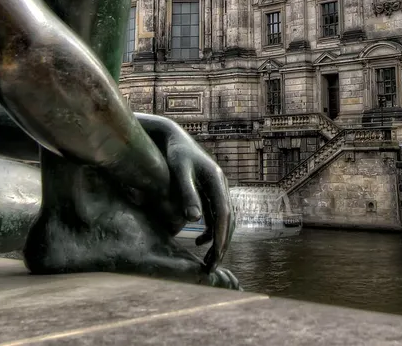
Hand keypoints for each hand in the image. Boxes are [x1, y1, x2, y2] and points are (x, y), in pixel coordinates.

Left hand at [136, 113, 233, 272]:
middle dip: (222, 245)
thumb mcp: (179, 171)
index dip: (221, 238)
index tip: (216, 258)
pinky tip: (198, 241)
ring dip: (219, 240)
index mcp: (217, 180)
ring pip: (225, 220)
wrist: (173, 136)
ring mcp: (218, 188)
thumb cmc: (174, 153)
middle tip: (212, 267)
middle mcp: (221, 185)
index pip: (224, 215)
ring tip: (208, 260)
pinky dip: (211, 231)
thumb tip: (193, 219)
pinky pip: (217, 215)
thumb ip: (187, 193)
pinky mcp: (210, 191)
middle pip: (228, 220)